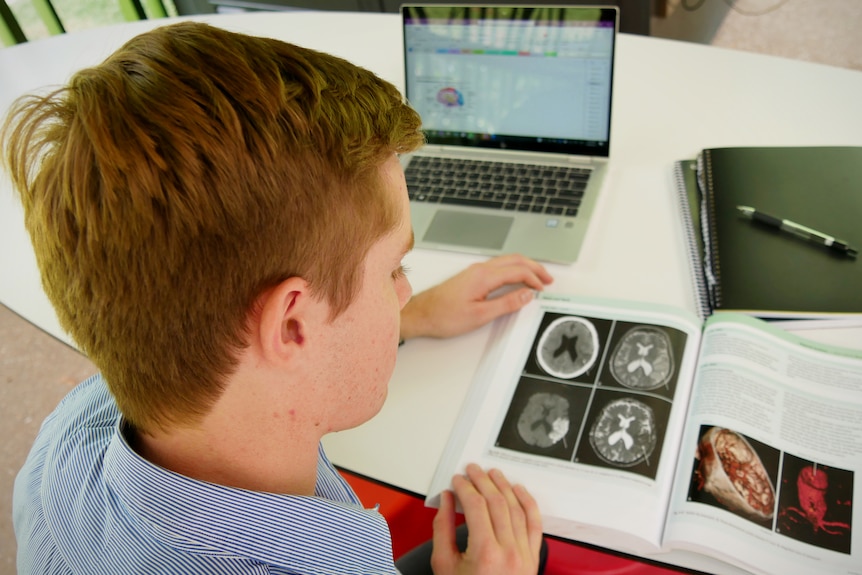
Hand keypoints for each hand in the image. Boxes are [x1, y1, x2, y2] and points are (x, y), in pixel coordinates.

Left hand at [399, 254, 552, 339]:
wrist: (421, 313)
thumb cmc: (444, 315)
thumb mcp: (480, 315)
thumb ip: (506, 304)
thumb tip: (526, 295)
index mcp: (483, 276)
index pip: (518, 270)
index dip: (534, 278)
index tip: (543, 288)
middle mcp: (479, 269)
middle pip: (514, 260)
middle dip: (534, 267)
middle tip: (547, 278)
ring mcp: (475, 271)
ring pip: (506, 261)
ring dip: (524, 267)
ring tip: (536, 277)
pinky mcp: (471, 276)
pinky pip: (498, 266)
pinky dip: (512, 269)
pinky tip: (515, 278)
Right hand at [431, 464, 542, 574]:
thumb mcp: (444, 566)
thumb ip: (443, 529)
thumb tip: (446, 501)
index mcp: (485, 553)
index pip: (476, 506)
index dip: (465, 488)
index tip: (457, 481)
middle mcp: (509, 552)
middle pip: (497, 503)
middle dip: (482, 481)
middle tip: (471, 471)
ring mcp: (524, 555)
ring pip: (517, 508)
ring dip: (503, 486)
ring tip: (492, 474)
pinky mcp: (532, 558)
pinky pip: (534, 523)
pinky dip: (527, 503)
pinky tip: (518, 490)